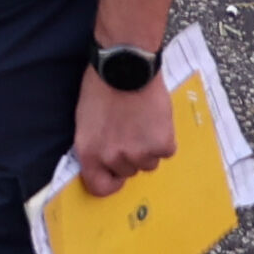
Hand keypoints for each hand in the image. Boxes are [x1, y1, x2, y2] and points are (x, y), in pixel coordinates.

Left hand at [73, 61, 181, 194]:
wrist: (126, 65)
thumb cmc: (102, 85)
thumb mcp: (86, 119)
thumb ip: (95, 145)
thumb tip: (105, 161)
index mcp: (90, 152)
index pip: (99, 187)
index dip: (110, 181)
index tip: (116, 174)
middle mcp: (113, 158)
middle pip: (128, 171)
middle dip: (131, 155)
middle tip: (130, 130)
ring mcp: (139, 153)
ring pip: (149, 163)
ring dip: (148, 147)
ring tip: (142, 120)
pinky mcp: (161, 144)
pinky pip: (167, 150)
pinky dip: (164, 137)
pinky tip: (155, 117)